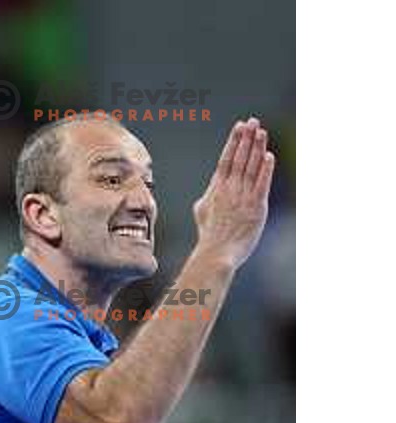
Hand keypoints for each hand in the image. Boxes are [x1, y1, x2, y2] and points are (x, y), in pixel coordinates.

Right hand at [194, 117, 274, 268]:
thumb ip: (209, 195)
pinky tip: (269, 156)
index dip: (234, 141)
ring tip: (262, 132)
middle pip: (240, 158)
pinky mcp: (256, 207)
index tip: (239, 126)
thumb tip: (212, 189)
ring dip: (257, 148)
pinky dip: (265, 169)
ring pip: (251, 167)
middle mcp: (230, 189)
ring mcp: (243, 197)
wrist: (216, 252)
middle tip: (253, 121)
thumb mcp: (201, 211)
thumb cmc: (209, 234)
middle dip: (246, 138)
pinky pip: (262, 184)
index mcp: (217, 188)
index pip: (226, 159)